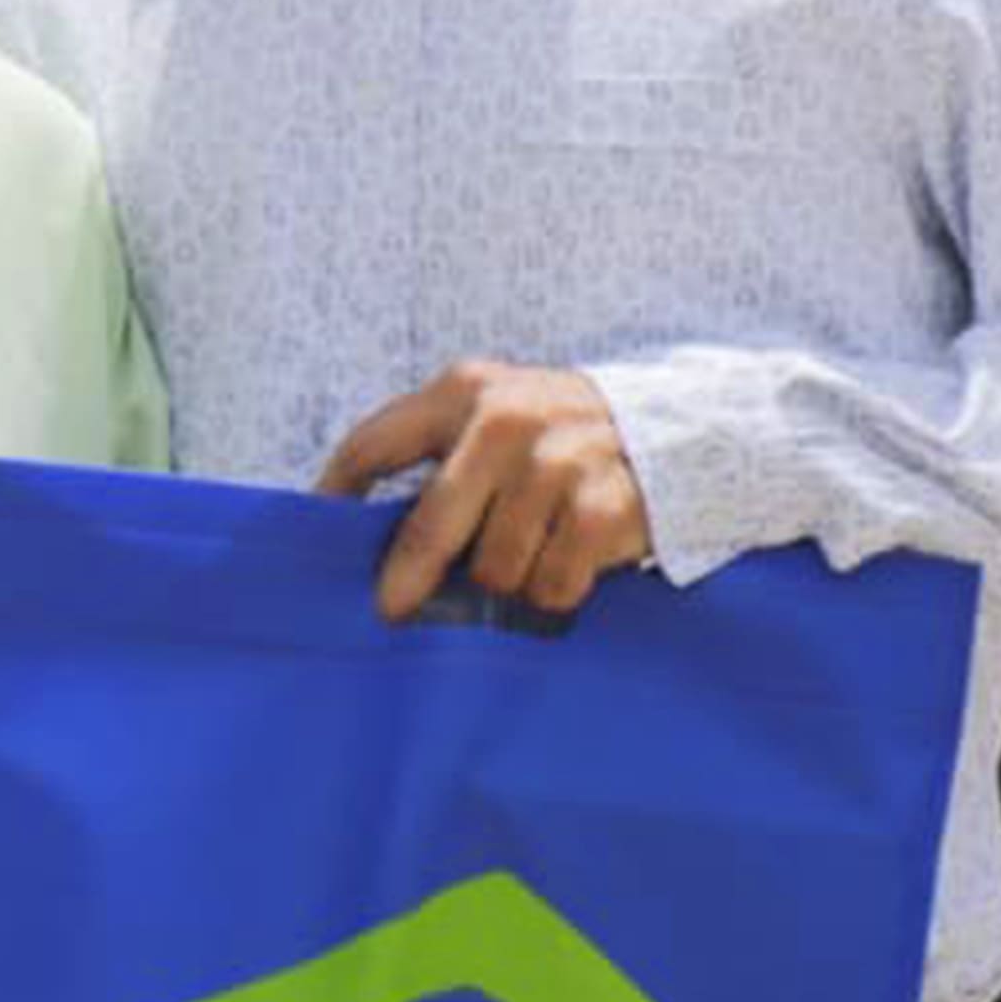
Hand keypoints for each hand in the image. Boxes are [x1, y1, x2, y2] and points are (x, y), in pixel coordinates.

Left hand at [316, 363, 652, 618]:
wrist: (685, 428)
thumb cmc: (564, 435)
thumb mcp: (499, 413)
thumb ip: (441, 453)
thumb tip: (366, 533)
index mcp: (466, 390)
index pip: (374, 444)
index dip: (336, 494)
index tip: (315, 536)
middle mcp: (507, 422)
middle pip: (428, 524)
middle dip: (404, 578)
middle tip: (389, 611)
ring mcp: (558, 465)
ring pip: (492, 568)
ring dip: (505, 579)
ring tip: (529, 554)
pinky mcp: (602, 510)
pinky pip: (549, 585)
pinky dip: (555, 589)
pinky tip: (571, 561)